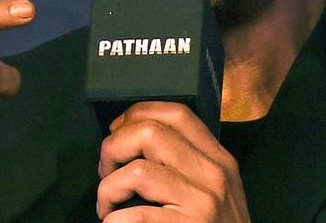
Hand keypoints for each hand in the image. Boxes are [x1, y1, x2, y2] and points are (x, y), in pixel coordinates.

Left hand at [97, 101, 250, 221]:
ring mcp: (202, 204)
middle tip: (106, 170)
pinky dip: (113, 221)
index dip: (137, 113)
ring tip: (107, 205)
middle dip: (114, 147)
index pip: (177, 113)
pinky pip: (134, 216)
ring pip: (137, 172)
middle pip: (150, 133)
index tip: (117, 130)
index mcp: (219, 160)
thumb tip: (135, 136)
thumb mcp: (216, 189)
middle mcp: (214, 175)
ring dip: (108, 189)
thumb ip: (188, 162)